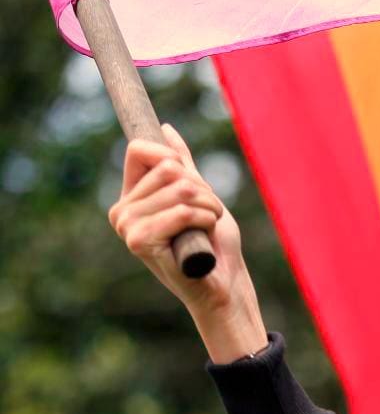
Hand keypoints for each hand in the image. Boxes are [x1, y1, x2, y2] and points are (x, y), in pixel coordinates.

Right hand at [109, 124, 267, 361]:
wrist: (224, 283)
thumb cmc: (213, 242)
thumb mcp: (200, 194)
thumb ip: (180, 164)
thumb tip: (166, 129)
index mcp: (131, 198)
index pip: (141, 150)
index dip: (175, 160)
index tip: (192, 187)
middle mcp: (121, 211)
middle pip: (168, 168)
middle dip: (201, 189)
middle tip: (206, 215)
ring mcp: (127, 227)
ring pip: (180, 188)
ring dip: (209, 205)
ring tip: (206, 227)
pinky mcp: (139, 242)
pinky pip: (183, 211)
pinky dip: (206, 219)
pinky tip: (202, 239)